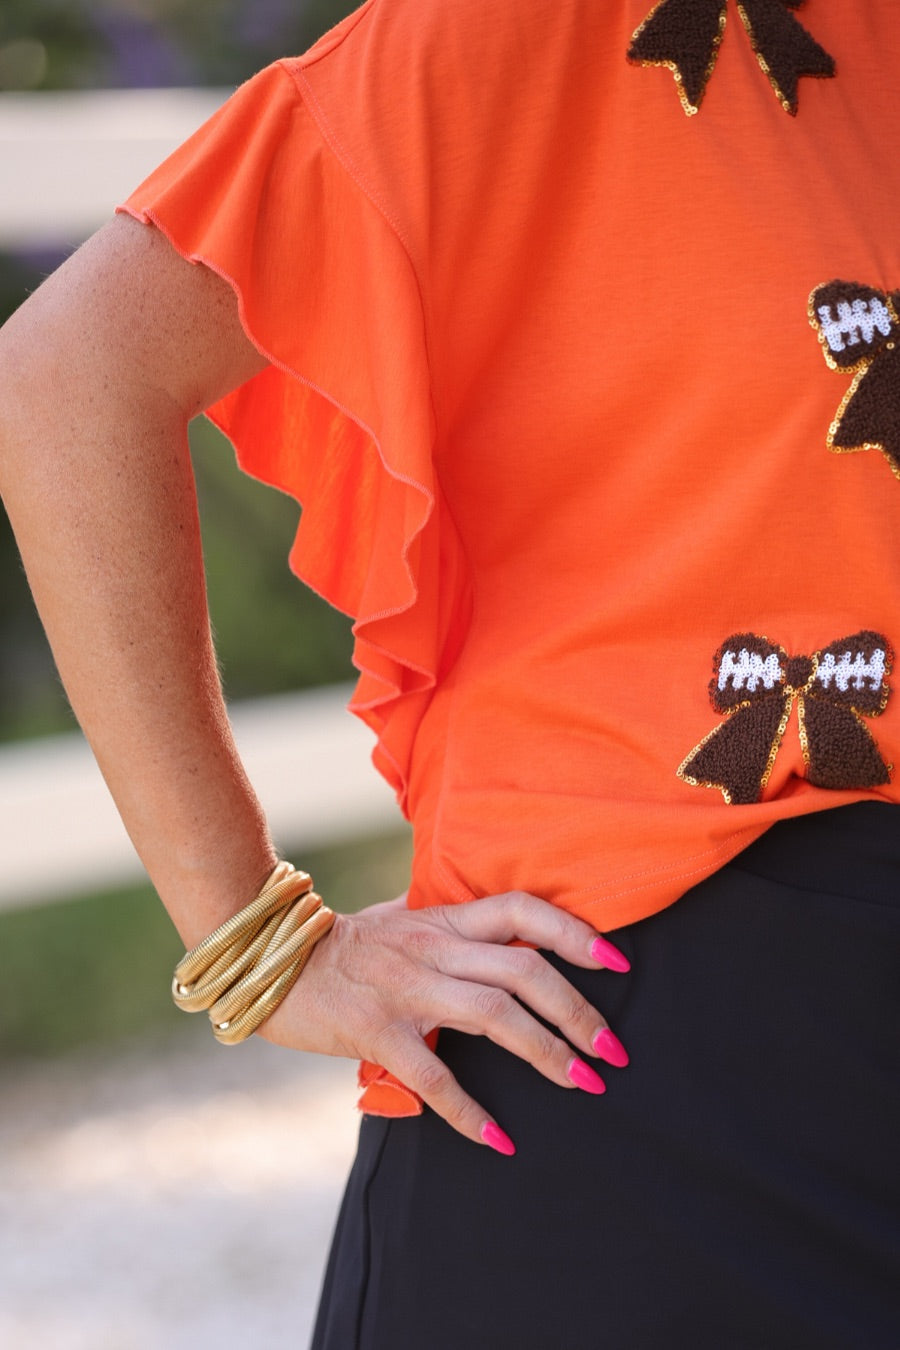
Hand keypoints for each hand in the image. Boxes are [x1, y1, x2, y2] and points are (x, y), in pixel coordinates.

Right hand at [258, 891, 629, 1152]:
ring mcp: (407, 989)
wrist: (274, 961)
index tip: (617, 962)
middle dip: (578, 1011)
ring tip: (582, 1083)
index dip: (575, 932)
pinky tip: (499, 1138)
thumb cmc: (344, 943)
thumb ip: (447, 921)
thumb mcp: (401, 918)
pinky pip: (434, 1075)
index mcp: (445, 919)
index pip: (523, 911)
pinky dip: (470, 1112)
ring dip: (547, 1053)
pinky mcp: (378, 1031)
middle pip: (525, 970)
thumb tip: (492, 923)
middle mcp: (435, 948)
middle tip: (611, 1051)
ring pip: (495, 1015)